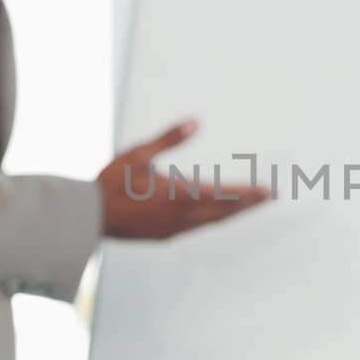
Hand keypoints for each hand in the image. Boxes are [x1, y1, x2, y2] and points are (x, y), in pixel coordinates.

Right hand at [96, 118, 269, 239]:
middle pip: (225, 211)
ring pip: (213, 222)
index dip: (248, 192)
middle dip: (249, 204)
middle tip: (271, 196)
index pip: (223, 194)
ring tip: (251, 205)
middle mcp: (181, 217)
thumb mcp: (139, 154)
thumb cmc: (111, 182)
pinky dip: (214, 219)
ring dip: (234, 213)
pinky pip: (198, 227)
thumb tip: (195, 122)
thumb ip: (169, 139)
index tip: (269, 190)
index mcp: (178, 195)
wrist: (87, 217)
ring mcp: (173, 229)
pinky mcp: (164, 236)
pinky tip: (218, 215)